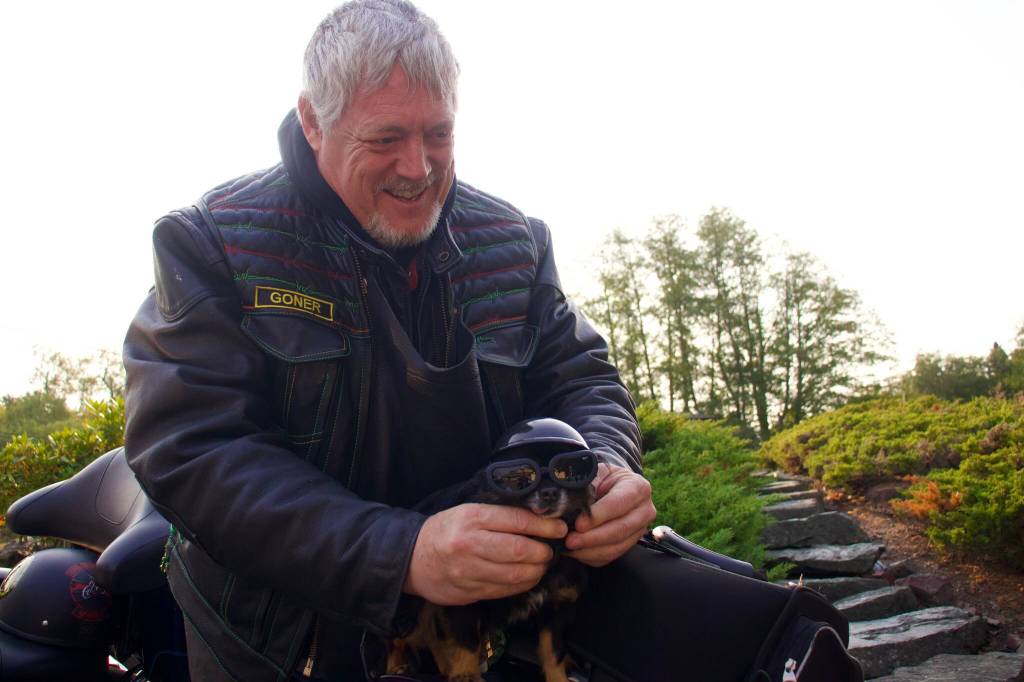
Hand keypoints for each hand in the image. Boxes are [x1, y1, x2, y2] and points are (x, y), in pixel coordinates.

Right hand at [403, 503, 567, 604]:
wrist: (411, 558)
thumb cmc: (445, 530)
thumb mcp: (467, 512)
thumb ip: (498, 515)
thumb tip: (538, 518)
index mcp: (472, 518)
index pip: (517, 520)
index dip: (544, 526)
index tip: (559, 528)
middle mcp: (470, 544)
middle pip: (520, 550)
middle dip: (543, 551)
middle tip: (550, 549)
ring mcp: (469, 571)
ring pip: (516, 574)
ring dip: (537, 570)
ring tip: (541, 564)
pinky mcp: (469, 591)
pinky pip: (505, 590)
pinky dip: (522, 584)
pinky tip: (527, 577)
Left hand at [565, 463, 656, 566]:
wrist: (616, 487)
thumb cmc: (605, 479)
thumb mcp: (598, 472)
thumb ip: (588, 482)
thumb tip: (570, 497)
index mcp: (638, 487)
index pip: (618, 504)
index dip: (598, 516)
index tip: (579, 523)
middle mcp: (645, 510)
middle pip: (620, 529)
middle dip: (593, 537)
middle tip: (571, 540)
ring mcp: (640, 529)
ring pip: (617, 546)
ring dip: (591, 550)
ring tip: (570, 547)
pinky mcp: (631, 543)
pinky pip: (612, 556)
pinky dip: (593, 557)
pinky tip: (577, 552)